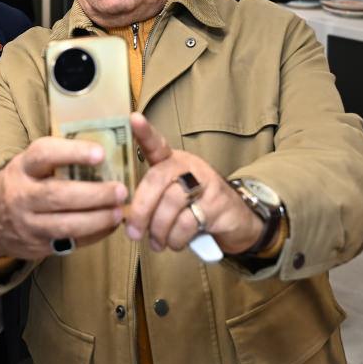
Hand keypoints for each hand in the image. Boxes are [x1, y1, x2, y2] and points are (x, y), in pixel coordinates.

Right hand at [0, 137, 126, 259]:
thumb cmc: (22, 184)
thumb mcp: (28, 165)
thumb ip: (57, 159)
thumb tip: (106, 149)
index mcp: (22, 167)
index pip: (44, 155)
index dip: (73, 153)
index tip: (101, 153)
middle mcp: (22, 195)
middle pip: (58, 195)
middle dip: (93, 194)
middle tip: (120, 190)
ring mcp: (28, 224)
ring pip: (65, 225)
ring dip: (97, 219)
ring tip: (119, 211)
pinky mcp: (37, 246)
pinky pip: (70, 243)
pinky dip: (94, 235)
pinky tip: (109, 226)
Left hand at [125, 114, 262, 255]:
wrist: (235, 219)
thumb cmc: (194, 206)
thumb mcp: (172, 198)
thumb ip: (152, 202)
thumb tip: (127, 221)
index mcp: (173, 162)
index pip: (157, 144)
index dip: (145, 133)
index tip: (134, 119)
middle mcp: (189, 166)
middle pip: (158, 179)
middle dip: (141, 209)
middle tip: (132, 232)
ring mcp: (206, 183)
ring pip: (171, 204)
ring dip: (159, 230)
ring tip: (157, 243)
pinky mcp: (217, 203)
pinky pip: (188, 222)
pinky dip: (176, 238)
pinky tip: (174, 243)